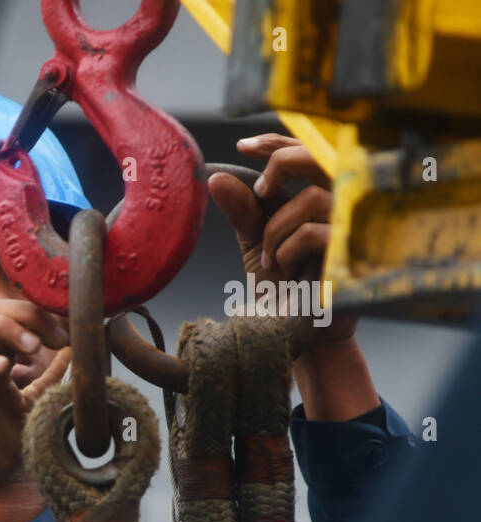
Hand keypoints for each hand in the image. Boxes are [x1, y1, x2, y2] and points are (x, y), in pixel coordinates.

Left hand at [209, 133, 357, 344]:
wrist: (293, 330)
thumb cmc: (282, 287)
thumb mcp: (256, 244)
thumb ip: (242, 210)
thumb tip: (216, 178)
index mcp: (318, 195)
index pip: (306, 152)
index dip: (277, 142)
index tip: (243, 146)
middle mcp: (340, 204)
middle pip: (320, 156)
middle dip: (282, 163)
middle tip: (258, 190)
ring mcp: (351, 226)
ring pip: (312, 197)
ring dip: (277, 229)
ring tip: (271, 258)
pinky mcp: (353, 251)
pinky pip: (315, 231)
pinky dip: (289, 249)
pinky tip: (286, 270)